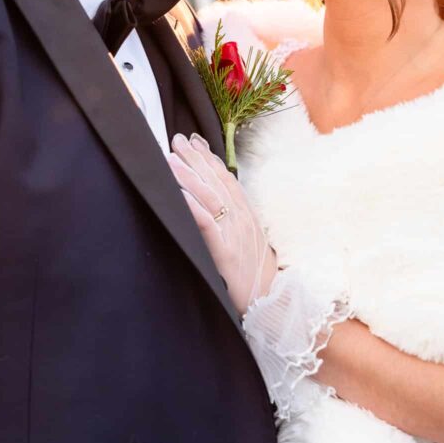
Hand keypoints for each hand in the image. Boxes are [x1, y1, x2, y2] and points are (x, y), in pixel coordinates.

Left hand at [168, 133, 276, 314]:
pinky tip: (178, 194)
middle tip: (176, 139)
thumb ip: (234, 221)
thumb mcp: (248, 241)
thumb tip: (218, 206)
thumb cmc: (257, 275)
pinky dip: (192, 206)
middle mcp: (241, 218)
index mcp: (247, 215)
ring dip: (188, 175)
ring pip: (209, 196)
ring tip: (170, 158)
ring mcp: (234, 234)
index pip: (226, 178)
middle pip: (215, 181)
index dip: (209, 158)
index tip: (194, 141)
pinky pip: (206, 223)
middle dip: (194, 158)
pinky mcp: (225, 252)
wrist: (273, 303)